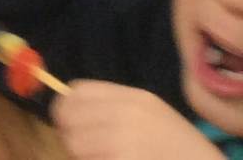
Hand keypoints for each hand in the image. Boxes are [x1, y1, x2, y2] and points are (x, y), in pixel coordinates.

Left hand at [53, 81, 220, 159]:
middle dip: (70, 133)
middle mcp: (126, 113)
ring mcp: (124, 140)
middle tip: (85, 147)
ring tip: (103, 157)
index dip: (66, 107)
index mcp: (134, 97)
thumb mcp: (151, 115)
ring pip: (74, 144)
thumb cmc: (178, 148)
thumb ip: (114, 107)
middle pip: (68, 116)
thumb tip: (67, 107)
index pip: (77, 90)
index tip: (68, 122)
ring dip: (81, 154)